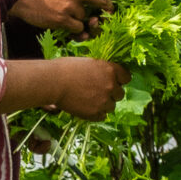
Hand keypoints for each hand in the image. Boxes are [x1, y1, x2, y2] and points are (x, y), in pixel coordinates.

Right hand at [0, 55, 128, 121]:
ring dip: (104, 104)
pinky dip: (96, 113)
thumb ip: (101, 70)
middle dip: (111, 93)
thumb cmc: (66, 68)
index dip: (119, 80)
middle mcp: (111, 86)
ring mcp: (104, 101)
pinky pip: (102, 116)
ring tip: (90, 100)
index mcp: (110, 70)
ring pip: (112, 106)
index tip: (114, 81)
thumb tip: (106, 76)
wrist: (54, 82)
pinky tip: (86, 107)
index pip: (126, 77)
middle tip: (98, 91)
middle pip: (120, 94)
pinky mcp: (96, 113)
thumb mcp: (89, 62)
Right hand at [12, 0, 122, 37]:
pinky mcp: (64, 20)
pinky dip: (76, 30)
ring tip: (69, 15)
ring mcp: (71, 6)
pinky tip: (66, 25)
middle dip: (108, 8)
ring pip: (87, 17)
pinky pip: (79, 29)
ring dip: (82, 19)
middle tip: (108, 12)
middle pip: (103, 1)